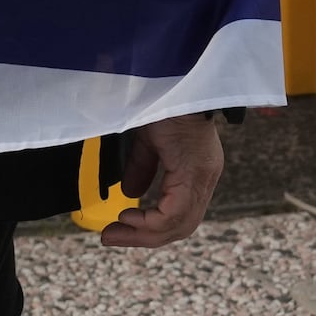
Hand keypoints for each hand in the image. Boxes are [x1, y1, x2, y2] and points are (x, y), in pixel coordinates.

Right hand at [100, 111, 222, 248]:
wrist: (173, 78)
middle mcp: (205, 177)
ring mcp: (203, 176)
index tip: (119, 226)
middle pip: (182, 226)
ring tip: (114, 231)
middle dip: (144, 237)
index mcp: (196, 170)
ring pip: (179, 224)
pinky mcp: (194, 172)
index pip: (180, 214)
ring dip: (143, 233)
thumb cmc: (162, 99)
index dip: (150, 227)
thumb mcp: (148, 138)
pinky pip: (175, 212)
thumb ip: (143, 166)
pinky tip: (127, 216)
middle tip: (111, 237)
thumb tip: (132, 192)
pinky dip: (149, 221)